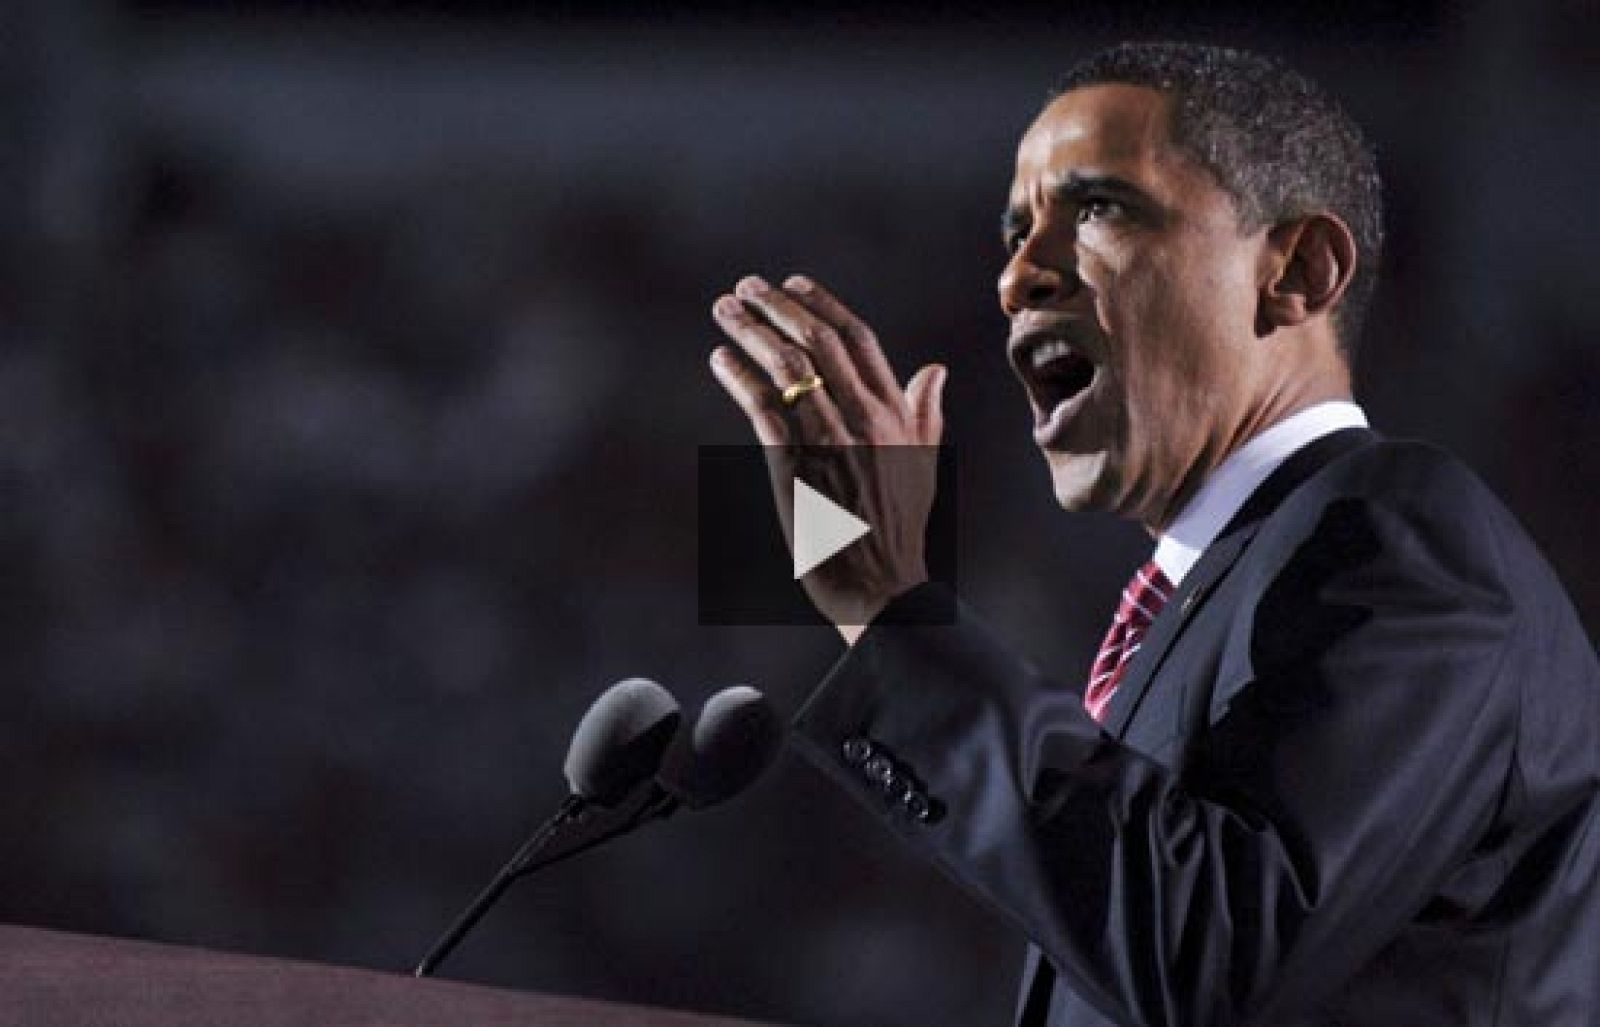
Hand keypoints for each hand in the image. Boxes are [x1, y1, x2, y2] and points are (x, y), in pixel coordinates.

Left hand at [709, 274, 946, 642]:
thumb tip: (934, 370)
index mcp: (893, 414)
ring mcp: (830, 441)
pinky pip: (764, 408)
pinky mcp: (796, 467)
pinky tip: (720, 360)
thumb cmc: (899, 528)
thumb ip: (924, 413)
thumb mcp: (922, 464)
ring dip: (751, 331)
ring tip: (725, 311)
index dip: (823, 304)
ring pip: (788, 367)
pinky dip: (739, 378)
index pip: (858, 338)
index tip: (794, 284)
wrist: (883, 584)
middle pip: (818, 342)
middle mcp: (863, 419)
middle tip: (746, 287)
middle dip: (778, 306)